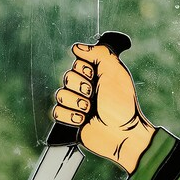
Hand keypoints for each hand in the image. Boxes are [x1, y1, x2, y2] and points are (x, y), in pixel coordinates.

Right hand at [52, 41, 155, 173]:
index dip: (85, 71)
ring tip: (90, 110)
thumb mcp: (115, 71)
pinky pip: (57, 112)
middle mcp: (84, 88)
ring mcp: (76, 104)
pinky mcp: (70, 120)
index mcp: (95, 75)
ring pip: (60, 95)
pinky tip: (83, 120)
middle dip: (81, 88)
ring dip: (77, 103)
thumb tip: (77, 48)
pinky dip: (70, 116)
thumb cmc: (122, 104)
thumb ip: (98, 53)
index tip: (96, 77)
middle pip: (67, 78)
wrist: (122, 132)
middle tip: (94, 96)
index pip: (76, 64)